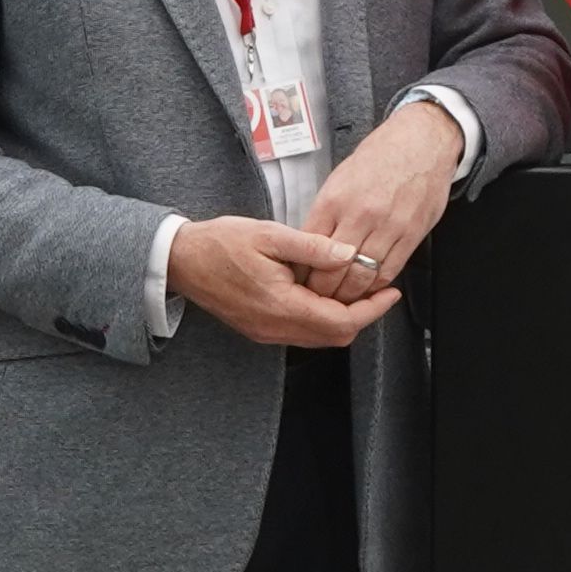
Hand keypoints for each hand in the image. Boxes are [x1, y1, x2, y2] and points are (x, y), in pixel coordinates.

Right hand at [171, 213, 395, 346]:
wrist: (180, 259)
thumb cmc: (220, 243)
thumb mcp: (269, 235)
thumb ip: (312, 247)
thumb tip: (348, 254)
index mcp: (281, 306)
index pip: (341, 321)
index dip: (372, 310)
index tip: (390, 292)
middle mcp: (275, 327)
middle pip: (335, 336)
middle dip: (362, 315)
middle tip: (378, 289)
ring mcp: (266, 332)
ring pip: (319, 337)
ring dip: (342, 317)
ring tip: (356, 288)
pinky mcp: (259, 329)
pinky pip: (301, 332)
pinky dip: (321, 317)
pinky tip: (325, 293)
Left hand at [302, 99, 464, 283]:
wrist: (422, 141)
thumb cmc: (380, 156)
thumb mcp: (339, 178)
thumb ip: (326, 213)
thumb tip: (309, 243)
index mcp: (335, 200)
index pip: (308, 249)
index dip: (301, 271)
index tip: (299, 280)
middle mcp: (360, 215)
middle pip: (332, 270)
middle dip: (322, 290)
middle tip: (317, 297)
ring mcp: (388, 227)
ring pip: (361, 277)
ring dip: (349, 294)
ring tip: (341, 298)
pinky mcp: (411, 234)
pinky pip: (389, 271)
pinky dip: (376, 286)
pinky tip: (368, 286)